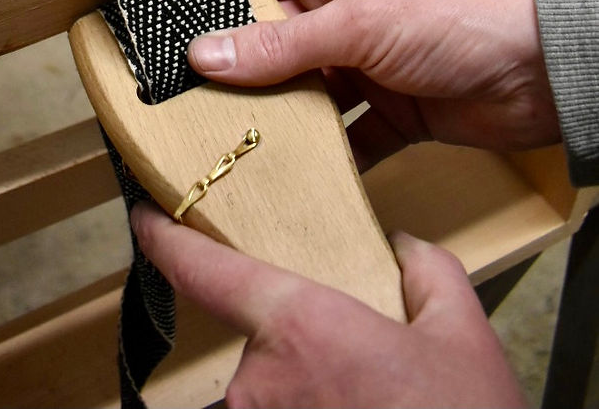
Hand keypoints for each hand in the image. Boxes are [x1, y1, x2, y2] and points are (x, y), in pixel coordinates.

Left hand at [132, 202, 526, 408]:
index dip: (166, 238)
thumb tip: (402, 250)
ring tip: (357, 398)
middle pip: (254, 341)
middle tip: (352, 368)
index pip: (205, 269)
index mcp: (298, 326)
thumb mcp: (463, 337)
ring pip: (264, 394)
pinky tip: (346, 407)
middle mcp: (259, 381)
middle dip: (296, 348)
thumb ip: (426, 273)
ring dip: (301, 394)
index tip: (144, 218)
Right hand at [190, 0, 559, 168]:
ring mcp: (366, 68)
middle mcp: (343, 17)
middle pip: (275, 48)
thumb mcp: (358, 23)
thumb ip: (280, 45)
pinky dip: (326, 157)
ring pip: (305, 96)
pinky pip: (346, 138)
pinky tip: (291, 178)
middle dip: (240, 77)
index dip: (219, 12)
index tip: (171, 46)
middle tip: (186, 109)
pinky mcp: (391, 114)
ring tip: (225, 145)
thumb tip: (202, 54)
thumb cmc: (456, 15)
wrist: (546, 71)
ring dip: (279, 120)